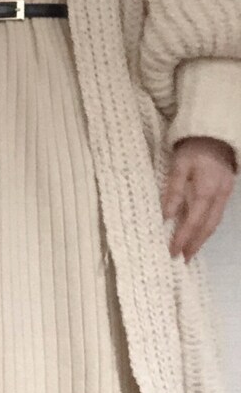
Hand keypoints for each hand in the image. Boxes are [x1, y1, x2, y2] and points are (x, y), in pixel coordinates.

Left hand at [161, 136, 236, 261]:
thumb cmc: (193, 148)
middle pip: (207, 226)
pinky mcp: (227, 191)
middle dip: (195, 244)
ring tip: (190, 251)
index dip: (183, 238)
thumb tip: (166, 217)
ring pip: (215, 222)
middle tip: (183, 259)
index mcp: (206, 190)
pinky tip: (200, 232)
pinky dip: (208, 227)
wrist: (216, 133)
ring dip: (203, 238)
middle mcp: (219, 196)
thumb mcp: (178, 165)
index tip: (172, 252)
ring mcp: (226, 194)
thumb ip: (173, 190)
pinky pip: (218, 214)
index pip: (193, 221)